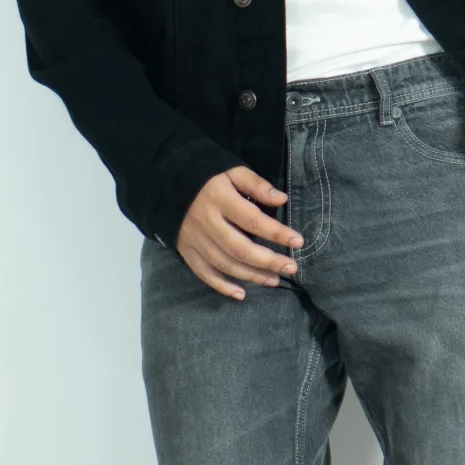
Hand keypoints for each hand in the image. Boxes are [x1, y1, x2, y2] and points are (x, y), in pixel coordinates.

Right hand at [176, 167, 305, 299]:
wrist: (166, 181)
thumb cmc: (205, 175)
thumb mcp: (231, 170)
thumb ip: (256, 185)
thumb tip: (282, 200)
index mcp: (220, 199)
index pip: (253, 220)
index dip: (277, 233)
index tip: (298, 241)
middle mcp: (207, 222)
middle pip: (241, 249)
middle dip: (269, 261)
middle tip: (291, 268)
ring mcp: (195, 239)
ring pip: (225, 264)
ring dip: (252, 276)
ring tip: (275, 280)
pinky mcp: (186, 250)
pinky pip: (204, 273)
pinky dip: (222, 286)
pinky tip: (241, 294)